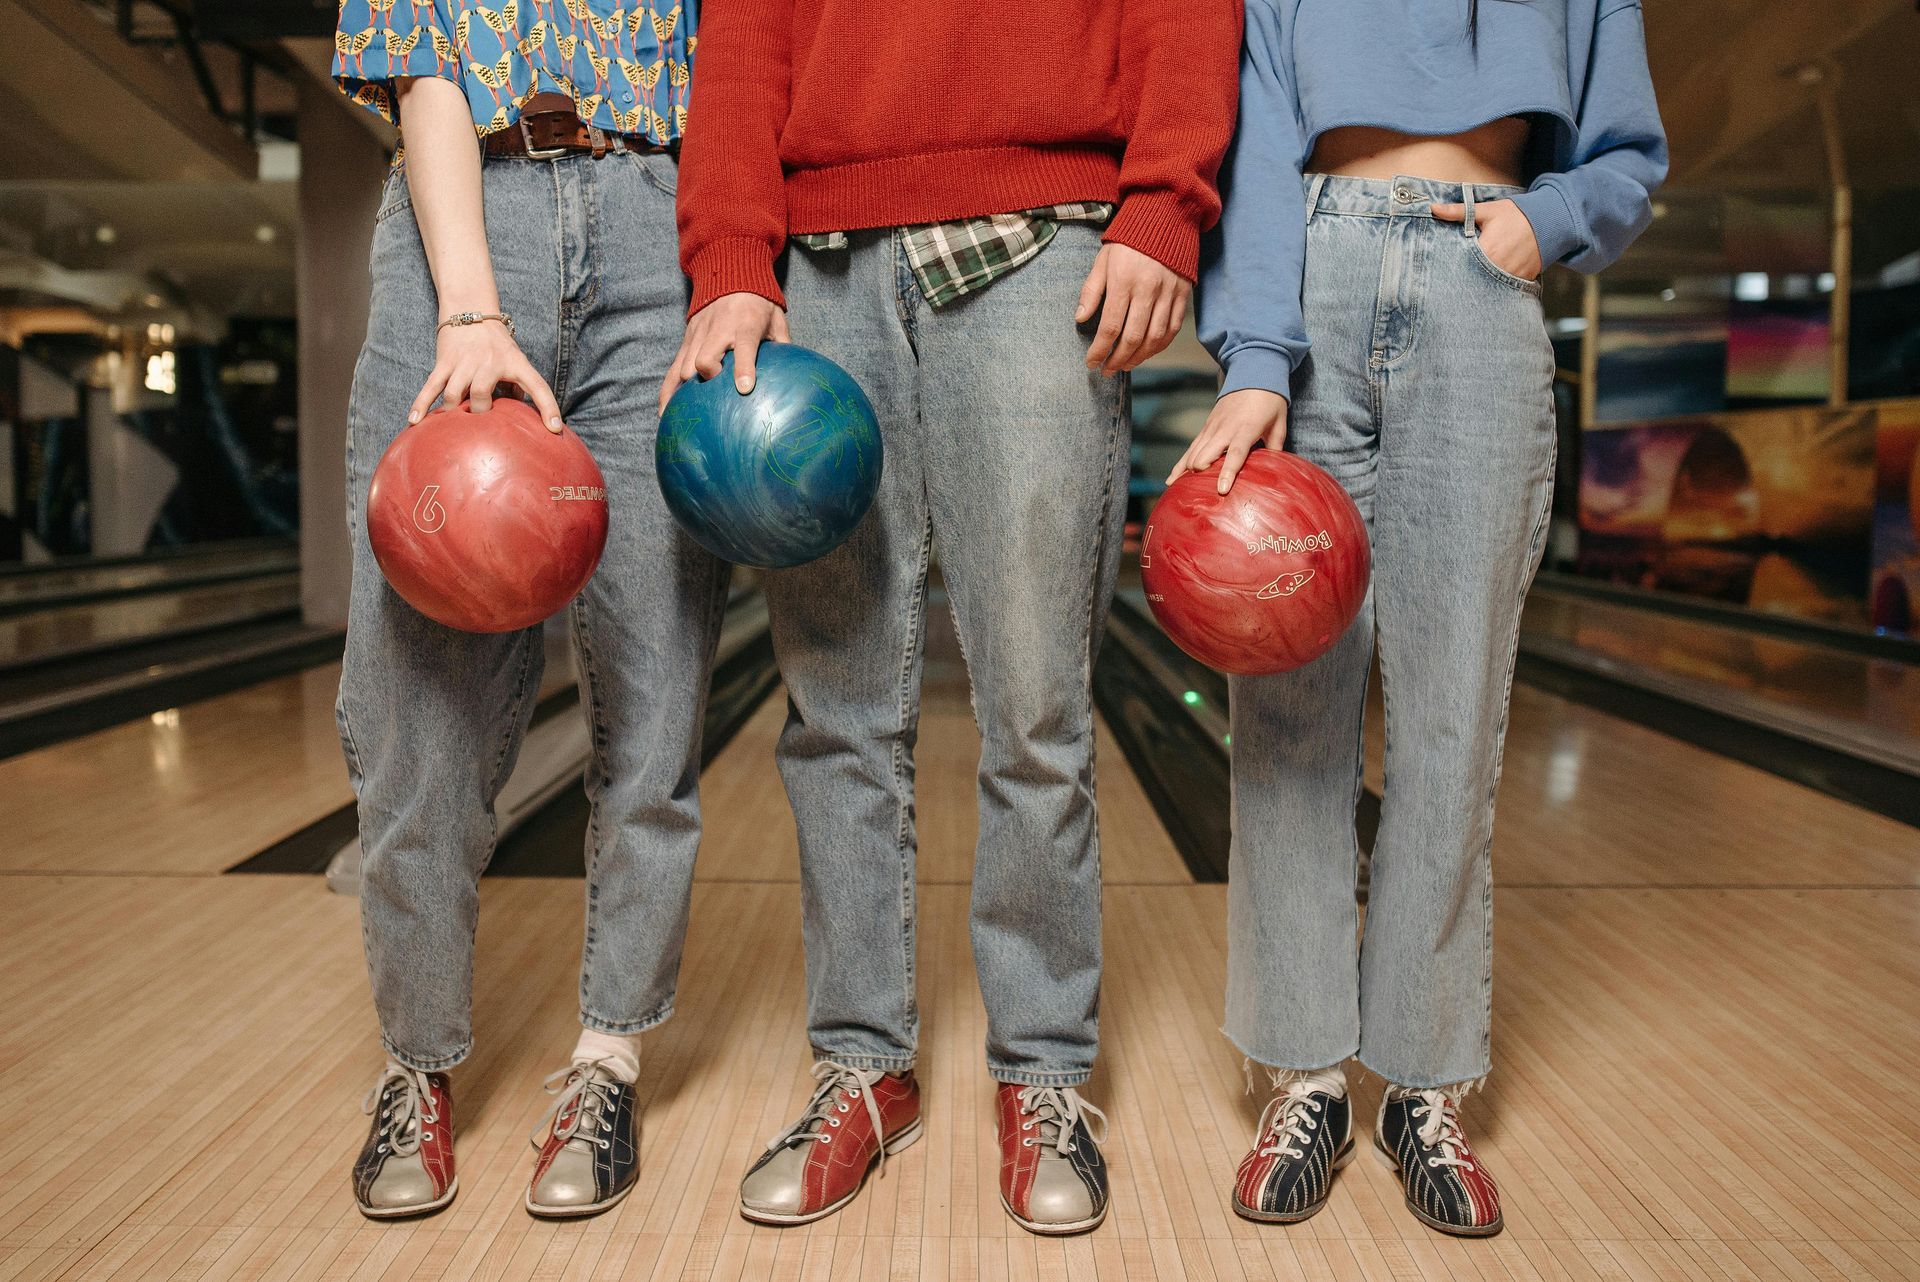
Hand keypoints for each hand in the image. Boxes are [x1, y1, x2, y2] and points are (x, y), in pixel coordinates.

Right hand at [409, 319, 563, 431]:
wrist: (471, 310)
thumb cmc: (498, 344)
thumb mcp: (515, 361)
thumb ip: (518, 388)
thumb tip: (519, 419)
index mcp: (515, 363)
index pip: (538, 386)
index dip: (549, 408)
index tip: (555, 428)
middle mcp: (490, 362)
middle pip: (481, 395)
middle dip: (479, 413)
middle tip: (478, 424)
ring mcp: (464, 362)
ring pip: (455, 394)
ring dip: (453, 413)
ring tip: (453, 424)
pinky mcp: (444, 362)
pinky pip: (432, 386)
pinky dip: (422, 404)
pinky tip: (415, 422)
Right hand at [661, 292, 790, 410]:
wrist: (729, 275)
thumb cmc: (759, 303)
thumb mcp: (777, 320)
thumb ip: (783, 346)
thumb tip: (793, 378)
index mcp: (746, 324)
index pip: (744, 347)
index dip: (743, 369)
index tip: (744, 389)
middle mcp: (719, 329)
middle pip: (704, 360)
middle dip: (709, 380)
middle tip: (717, 396)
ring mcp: (699, 334)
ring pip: (685, 365)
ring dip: (687, 390)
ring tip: (685, 415)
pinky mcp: (687, 339)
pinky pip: (673, 367)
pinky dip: (669, 390)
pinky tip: (667, 410)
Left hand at [1077, 244, 1190, 375]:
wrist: (1165, 220)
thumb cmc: (1128, 243)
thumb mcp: (1102, 261)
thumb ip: (1091, 291)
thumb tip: (1080, 319)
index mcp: (1123, 281)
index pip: (1110, 326)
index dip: (1099, 350)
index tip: (1091, 362)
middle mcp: (1147, 290)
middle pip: (1133, 337)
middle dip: (1117, 359)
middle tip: (1107, 370)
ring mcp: (1168, 294)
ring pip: (1155, 338)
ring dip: (1139, 357)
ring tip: (1125, 365)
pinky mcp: (1182, 295)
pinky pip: (1172, 329)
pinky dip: (1160, 346)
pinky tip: (1146, 352)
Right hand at [1167, 389, 1289, 494]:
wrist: (1252, 372)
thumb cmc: (1269, 401)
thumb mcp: (1278, 424)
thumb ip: (1275, 448)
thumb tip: (1273, 471)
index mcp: (1246, 429)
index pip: (1235, 454)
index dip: (1227, 473)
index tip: (1221, 490)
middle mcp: (1225, 429)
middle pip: (1204, 456)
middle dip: (1202, 474)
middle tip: (1206, 492)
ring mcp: (1212, 428)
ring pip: (1193, 454)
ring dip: (1187, 473)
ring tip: (1180, 493)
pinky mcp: (1206, 427)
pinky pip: (1190, 449)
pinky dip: (1181, 464)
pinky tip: (1172, 480)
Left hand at [1431, 199, 1541, 281]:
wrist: (1550, 220)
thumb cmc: (1515, 214)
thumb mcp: (1487, 210)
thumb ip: (1459, 212)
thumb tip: (1433, 208)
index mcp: (1486, 251)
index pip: (1461, 265)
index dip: (1451, 267)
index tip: (1442, 269)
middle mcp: (1498, 268)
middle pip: (1473, 279)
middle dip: (1464, 278)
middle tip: (1453, 281)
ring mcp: (1512, 276)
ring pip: (1488, 286)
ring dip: (1480, 283)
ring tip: (1471, 282)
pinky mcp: (1522, 280)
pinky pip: (1504, 288)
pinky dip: (1496, 285)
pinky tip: (1489, 282)